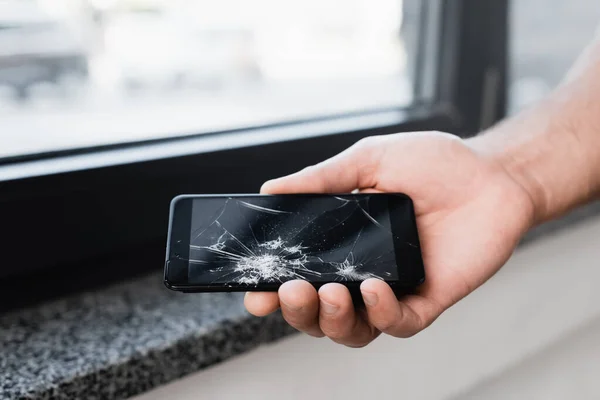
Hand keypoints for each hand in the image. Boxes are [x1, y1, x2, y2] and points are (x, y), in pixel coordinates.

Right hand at [244, 131, 535, 346]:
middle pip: (317, 312)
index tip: (255, 291)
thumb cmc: (432, 164)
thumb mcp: (369, 161)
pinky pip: (396, 324)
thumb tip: (269, 189)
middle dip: (298, 310)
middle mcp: (361, 272)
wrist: (491, 174)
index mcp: (342, 243)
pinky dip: (380, 313)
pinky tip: (374, 288)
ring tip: (331, 291)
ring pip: (351, 329)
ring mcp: (393, 289)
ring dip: (331, 319)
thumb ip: (322, 179)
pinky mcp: (425, 299)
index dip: (272, 289)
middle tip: (291, 289)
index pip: (299, 275)